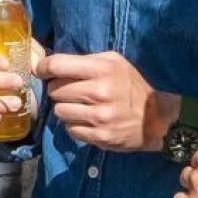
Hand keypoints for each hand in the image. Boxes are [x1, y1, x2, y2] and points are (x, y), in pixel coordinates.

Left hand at [37, 50, 168, 151]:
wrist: (156, 118)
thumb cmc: (130, 86)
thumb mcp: (114, 63)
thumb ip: (85, 61)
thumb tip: (50, 63)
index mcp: (102, 69)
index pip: (57, 65)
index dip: (43, 68)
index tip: (41, 71)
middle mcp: (99, 92)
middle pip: (54, 90)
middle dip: (58, 90)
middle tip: (70, 91)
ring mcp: (99, 116)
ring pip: (59, 111)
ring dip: (65, 109)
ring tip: (80, 107)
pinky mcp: (99, 136)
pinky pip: (70, 129)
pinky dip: (75, 125)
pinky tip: (88, 120)